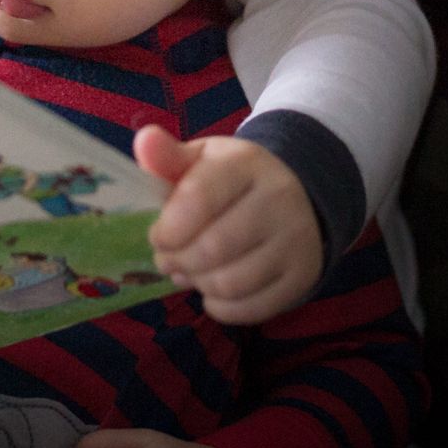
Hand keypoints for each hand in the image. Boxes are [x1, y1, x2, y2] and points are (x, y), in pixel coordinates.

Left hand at [134, 125, 321, 323]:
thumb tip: (144, 139)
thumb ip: (168, 157)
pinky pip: (252, 308)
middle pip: (212, 248)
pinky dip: (221, 307)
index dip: (167, 228)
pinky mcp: (304, 275)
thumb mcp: (201, 160)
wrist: (295, 195)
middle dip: (177, 260)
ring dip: (198, 284)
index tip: (157, 236)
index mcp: (247, 163)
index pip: (198, 198)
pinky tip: (212, 290)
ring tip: (189, 272)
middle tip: (168, 259)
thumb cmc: (231, 181)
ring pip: (230, 283)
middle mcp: (280, 199)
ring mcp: (297, 239)